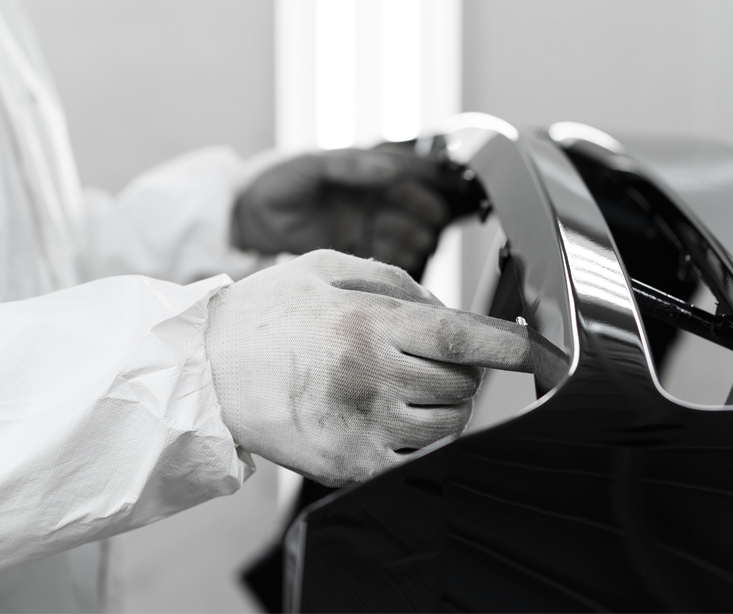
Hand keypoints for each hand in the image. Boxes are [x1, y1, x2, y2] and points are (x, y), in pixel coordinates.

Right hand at [203, 250, 562, 486]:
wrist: (201, 372)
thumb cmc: (259, 318)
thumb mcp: (322, 270)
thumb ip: (391, 278)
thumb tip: (443, 302)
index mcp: (366, 323)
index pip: (461, 337)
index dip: (508, 345)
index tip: (530, 349)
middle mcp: (370, 374)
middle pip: (461, 383)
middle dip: (460, 372)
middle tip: (430, 363)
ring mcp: (363, 424)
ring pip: (448, 425)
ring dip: (444, 408)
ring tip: (408, 392)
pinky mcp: (350, 463)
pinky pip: (416, 460)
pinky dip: (419, 442)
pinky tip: (394, 423)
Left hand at [231, 147, 469, 279]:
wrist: (249, 214)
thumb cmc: (279, 180)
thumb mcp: (313, 164)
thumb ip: (351, 166)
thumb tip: (390, 170)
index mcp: (362, 171)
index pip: (402, 172)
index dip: (423, 178)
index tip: (438, 186)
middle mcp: (367, 197)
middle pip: (408, 204)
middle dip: (421, 211)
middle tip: (429, 221)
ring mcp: (361, 223)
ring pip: (400, 229)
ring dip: (411, 235)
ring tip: (416, 242)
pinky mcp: (351, 247)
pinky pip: (382, 253)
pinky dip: (395, 256)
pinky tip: (401, 259)